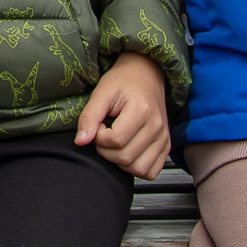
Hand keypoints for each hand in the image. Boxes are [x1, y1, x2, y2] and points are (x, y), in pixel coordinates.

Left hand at [75, 51, 170, 180]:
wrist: (146, 75)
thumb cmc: (122, 81)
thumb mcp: (101, 92)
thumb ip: (89, 116)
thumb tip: (80, 141)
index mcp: (141, 110)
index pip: (115, 140)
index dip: (99, 137)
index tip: (99, 124)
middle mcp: (157, 127)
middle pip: (125, 157)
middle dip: (106, 150)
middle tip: (104, 133)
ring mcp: (164, 138)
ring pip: (138, 169)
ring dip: (119, 162)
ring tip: (115, 142)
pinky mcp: (166, 146)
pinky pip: (151, 172)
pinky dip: (135, 168)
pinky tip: (127, 151)